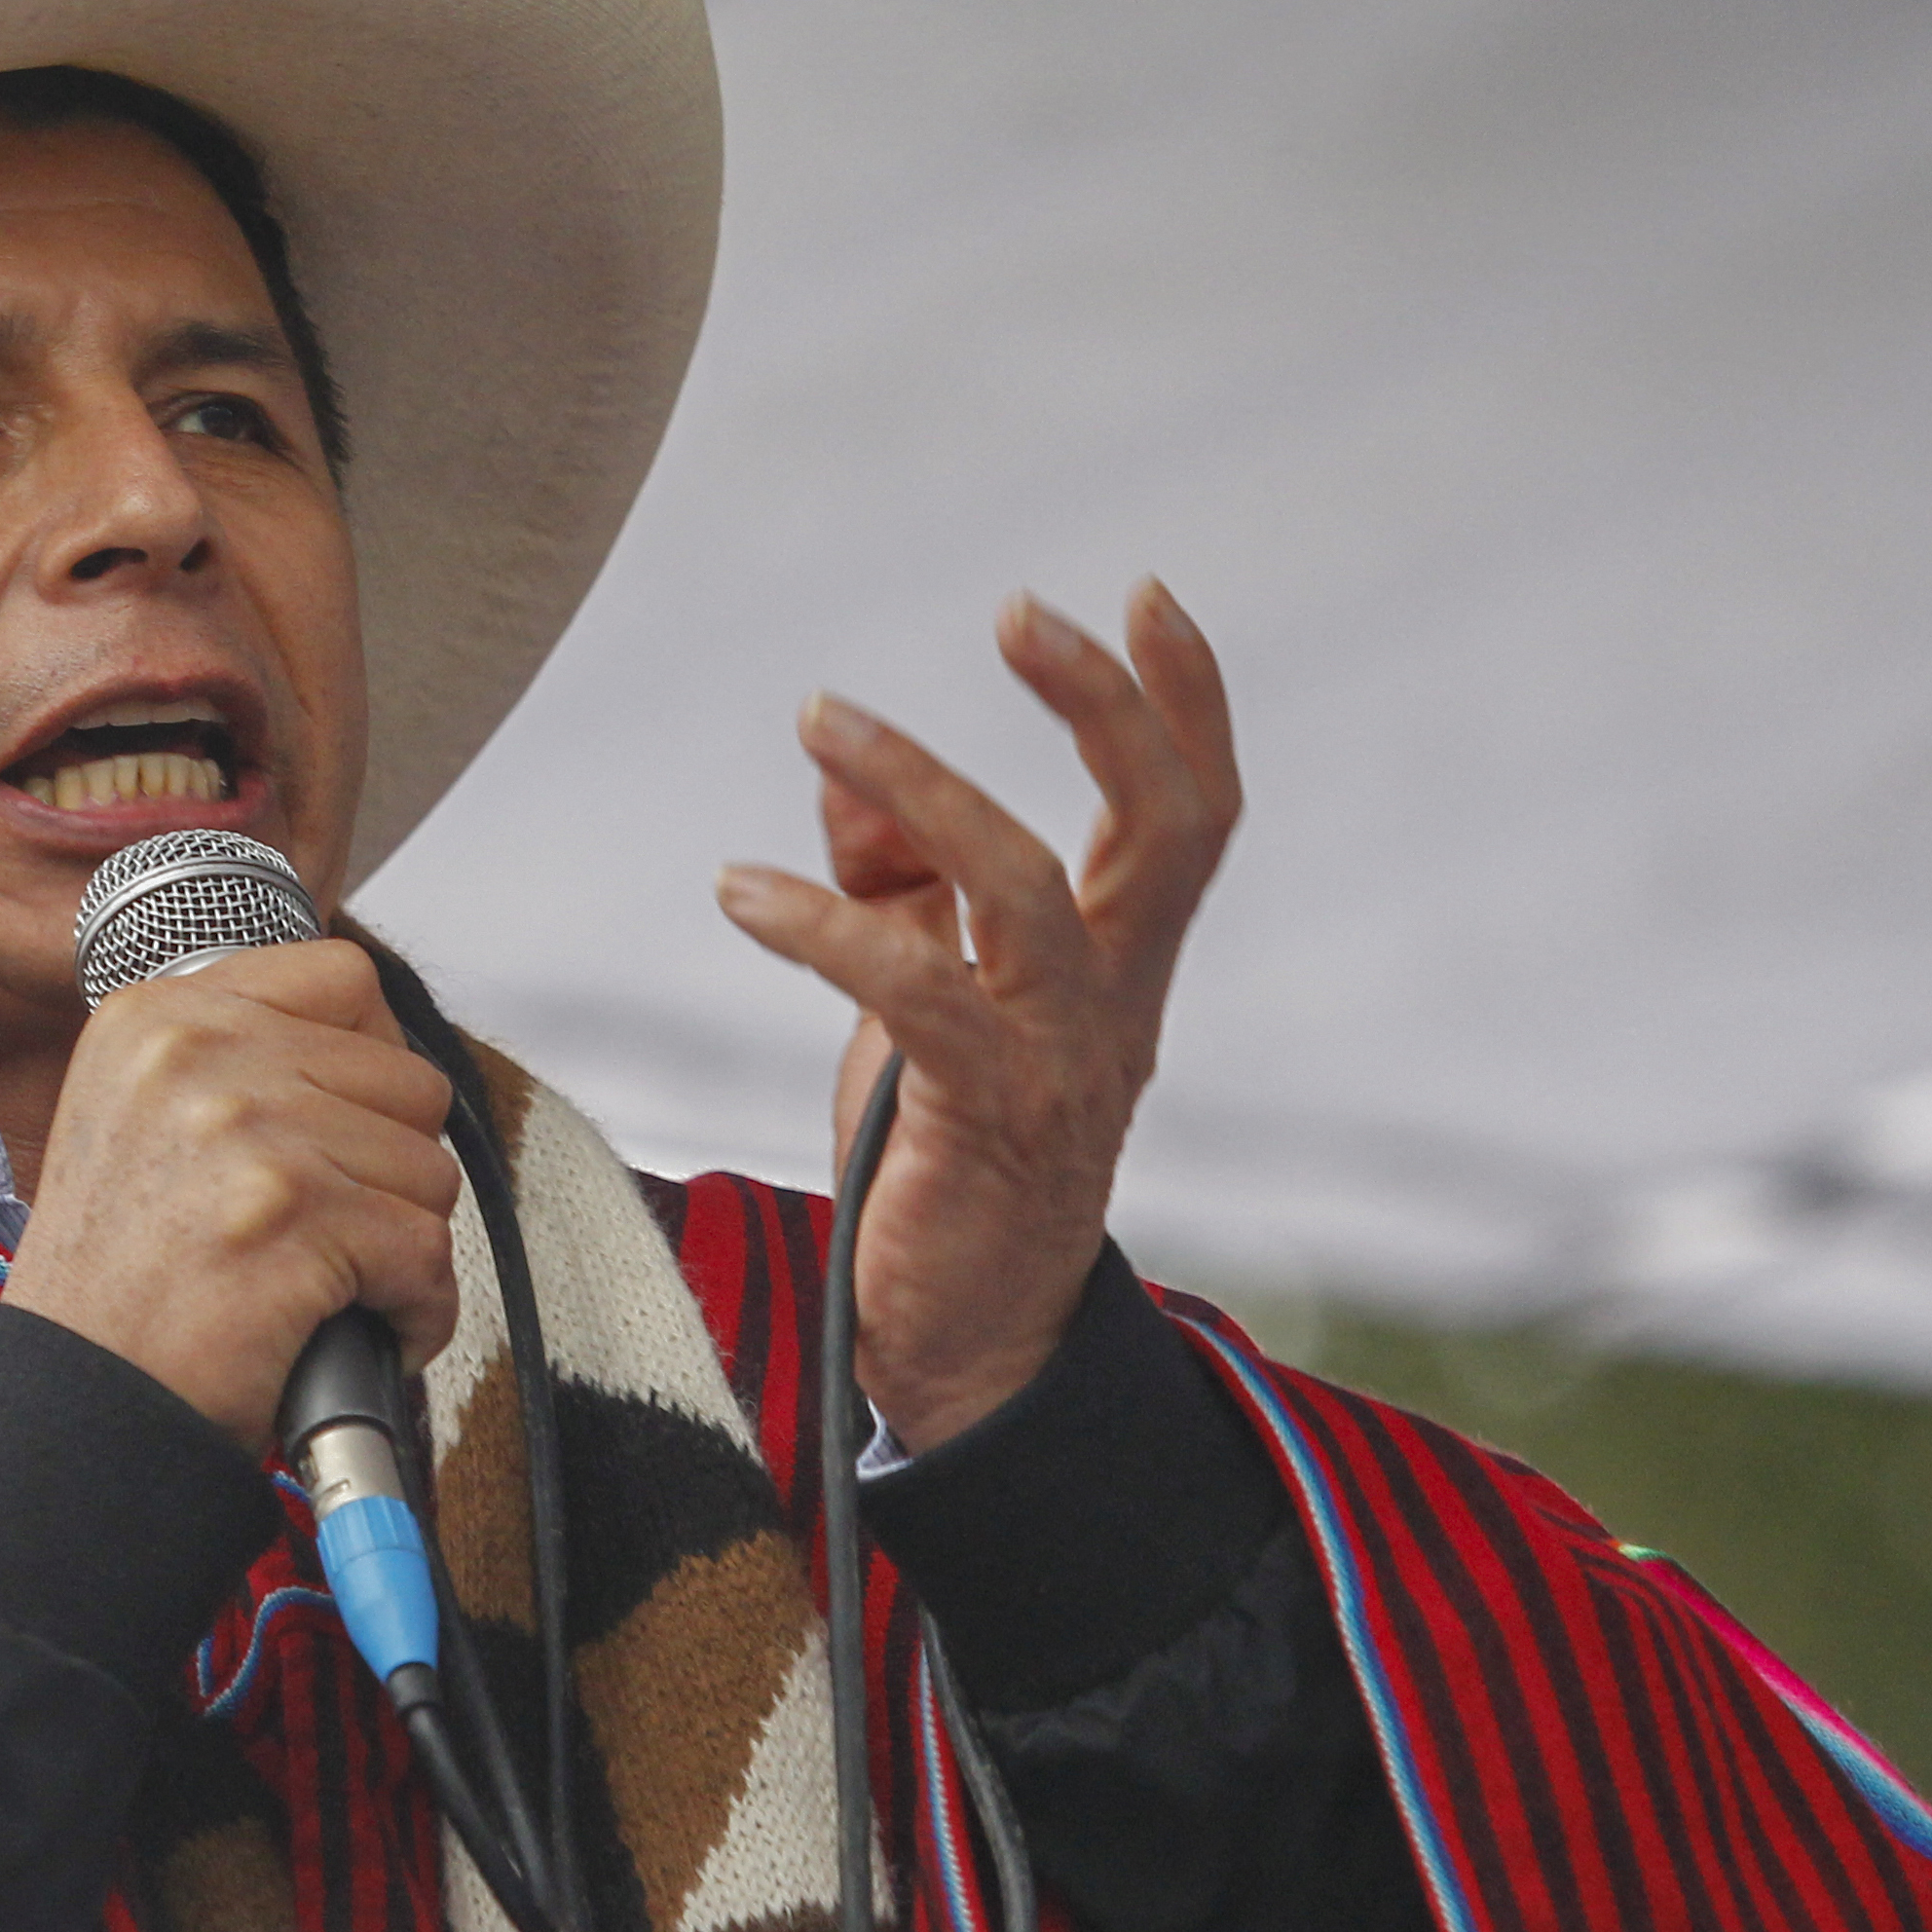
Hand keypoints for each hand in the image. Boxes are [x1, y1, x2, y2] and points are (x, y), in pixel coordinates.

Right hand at [1, 938, 462, 1450]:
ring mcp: (243, 1129)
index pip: (344, 980)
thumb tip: (372, 1049)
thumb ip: (237, 1060)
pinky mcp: (289, 1216)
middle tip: (331, 1231)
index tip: (346, 1128)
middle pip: (406, 1080)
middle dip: (390, 1170)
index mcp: (157, 1016)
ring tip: (334, 1285)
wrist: (76, 1405)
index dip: (371, 1063)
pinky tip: (361, 1330)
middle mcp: (195, 1052)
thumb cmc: (116, 1289)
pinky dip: (416, 1311)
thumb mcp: (138, 1117)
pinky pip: (428, 1253)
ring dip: (402, 1245)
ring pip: (428, 1170)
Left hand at [712, 580, 1240, 1452]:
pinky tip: (739, 889)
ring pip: (1025, 889)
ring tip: (817, 713)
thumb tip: (840, 762)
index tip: (1146, 594)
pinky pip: (914, 991)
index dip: (1184, 701)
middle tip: (1019, 609)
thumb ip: (894, 877)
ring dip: (921, 782)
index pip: (1192, 813)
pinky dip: (822, 926)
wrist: (960, 1338)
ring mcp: (1061, 1061)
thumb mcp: (923, 994)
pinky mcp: (982, 1117)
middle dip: (1105, 706)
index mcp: (1121, 963)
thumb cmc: (940, 1151)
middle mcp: (1117, 1001)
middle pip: (1164, 827)